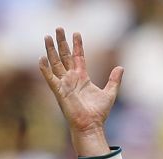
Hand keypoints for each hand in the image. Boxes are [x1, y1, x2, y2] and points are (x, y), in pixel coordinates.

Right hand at [38, 27, 121, 155]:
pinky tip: (41, 58)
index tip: (76, 33)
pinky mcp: (59, 91)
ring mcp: (64, 84)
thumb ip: (114, 80)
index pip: (78, 57)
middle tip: (58, 28)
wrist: (91, 126)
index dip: (77, 45)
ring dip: (51, 50)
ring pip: (55, 63)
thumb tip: (121, 67)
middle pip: (64, 56)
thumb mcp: (110, 93)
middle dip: (62, 42)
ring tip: (47, 36)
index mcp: (82, 77)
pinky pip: (50, 78)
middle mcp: (71, 79)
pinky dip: (45, 69)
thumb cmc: (98, 113)